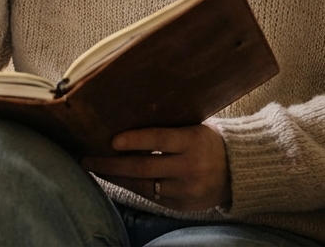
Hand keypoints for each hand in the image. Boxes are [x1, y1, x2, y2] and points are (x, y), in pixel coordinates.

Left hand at [81, 125, 230, 211]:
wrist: (238, 171)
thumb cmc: (207, 141)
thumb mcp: (193, 128)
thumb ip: (166, 128)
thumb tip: (125, 119)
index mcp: (193, 141)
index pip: (159, 139)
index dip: (134, 140)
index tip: (111, 140)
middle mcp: (190, 167)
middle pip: (144, 167)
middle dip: (111, 164)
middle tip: (87, 159)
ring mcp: (186, 189)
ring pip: (143, 186)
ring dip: (116, 178)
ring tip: (95, 169)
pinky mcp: (182, 205)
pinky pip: (151, 198)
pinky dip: (132, 188)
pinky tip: (117, 179)